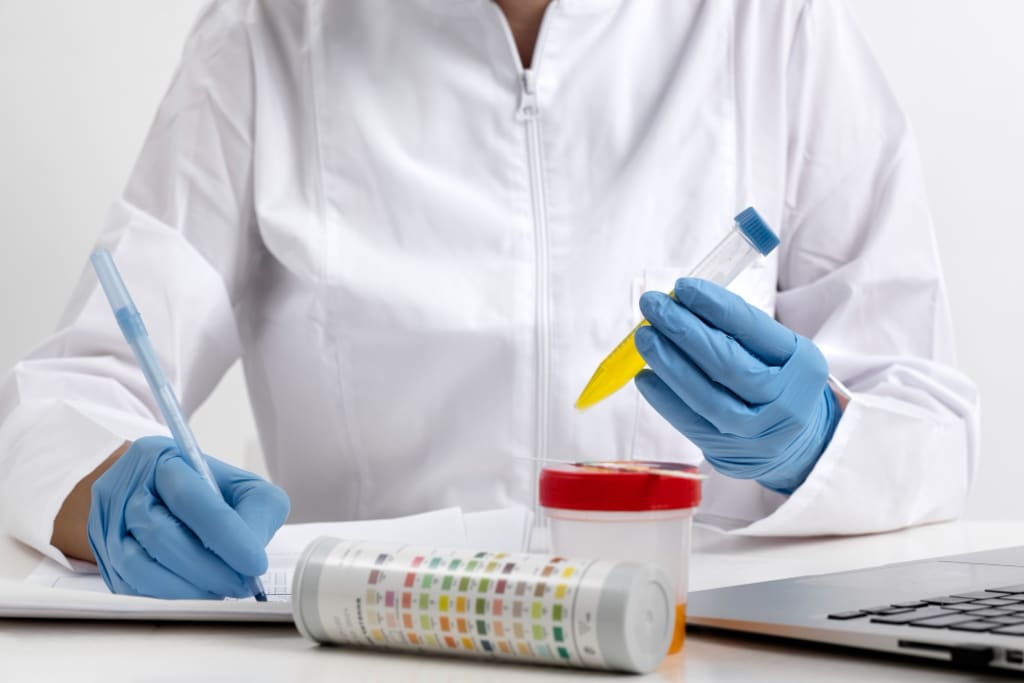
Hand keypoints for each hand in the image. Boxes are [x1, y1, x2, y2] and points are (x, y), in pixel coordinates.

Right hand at [88, 436, 289, 598]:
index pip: (191, 499)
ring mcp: (108, 524)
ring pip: (139, 565)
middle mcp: (126, 489)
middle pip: (162, 535)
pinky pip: (130, 586)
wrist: (153, 492)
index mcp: (161, 460)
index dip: (226, 535)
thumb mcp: (239, 484)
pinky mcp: (103, 556)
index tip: (255, 563)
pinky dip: (168, 596)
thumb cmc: (204, 489)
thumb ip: (256, 511)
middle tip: (242, 584)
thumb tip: (252, 552)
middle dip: (209, 568)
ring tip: (221, 590)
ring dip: (187, 587)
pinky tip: (194, 593)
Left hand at [634, 278, 840, 492]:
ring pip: (705, 395)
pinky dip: (663, 397)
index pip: (752, 329)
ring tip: (644, 336)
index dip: (714, 306)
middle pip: (726, 362)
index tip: (683, 287)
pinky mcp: (728, 450)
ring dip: (668, 362)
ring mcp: (755, 431)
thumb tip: (681, 301)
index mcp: (802, 365)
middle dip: (683, 330)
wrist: (795, 443)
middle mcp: (783, 400)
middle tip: (653, 305)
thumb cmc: (776, 381)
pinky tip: (645, 375)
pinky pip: (689, 422)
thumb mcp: (777, 353)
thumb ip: (736, 328)